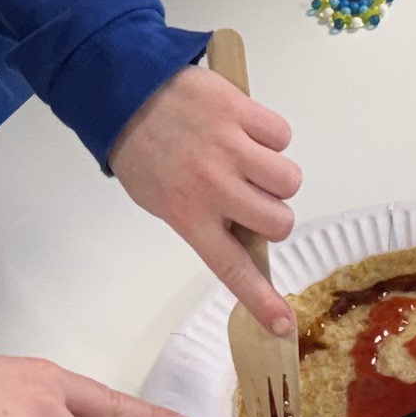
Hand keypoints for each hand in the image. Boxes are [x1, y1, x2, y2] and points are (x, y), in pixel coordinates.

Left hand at [109, 61, 304, 331]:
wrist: (127, 92)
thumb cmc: (143, 151)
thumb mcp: (162, 201)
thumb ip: (203, 221)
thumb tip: (246, 234)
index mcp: (188, 216)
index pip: (232, 268)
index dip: (261, 299)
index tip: (282, 324)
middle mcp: (213, 187)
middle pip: (278, 221)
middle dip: (274, 213)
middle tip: (253, 197)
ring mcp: (230, 148)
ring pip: (288, 180)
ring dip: (277, 175)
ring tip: (251, 161)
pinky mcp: (242, 113)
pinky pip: (282, 135)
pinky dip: (271, 135)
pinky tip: (246, 130)